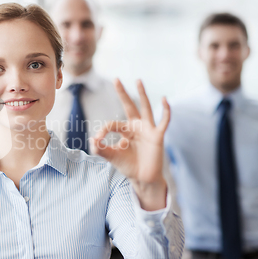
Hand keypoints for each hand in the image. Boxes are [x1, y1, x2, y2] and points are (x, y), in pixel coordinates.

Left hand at [89, 79, 169, 210]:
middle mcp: (136, 127)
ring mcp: (148, 130)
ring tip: (138, 80)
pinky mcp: (157, 136)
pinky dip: (166, 111)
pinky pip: (163, 121)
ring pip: (145, 108)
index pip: (111, 124)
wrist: (142, 179)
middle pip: (128, 106)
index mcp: (125, 130)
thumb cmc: (128, 166)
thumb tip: (91, 140)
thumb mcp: (111, 156)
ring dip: (142, 94)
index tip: (97, 140)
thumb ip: (100, 148)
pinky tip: (165, 100)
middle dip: (122, 93)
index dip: (103, 131)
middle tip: (116, 79)